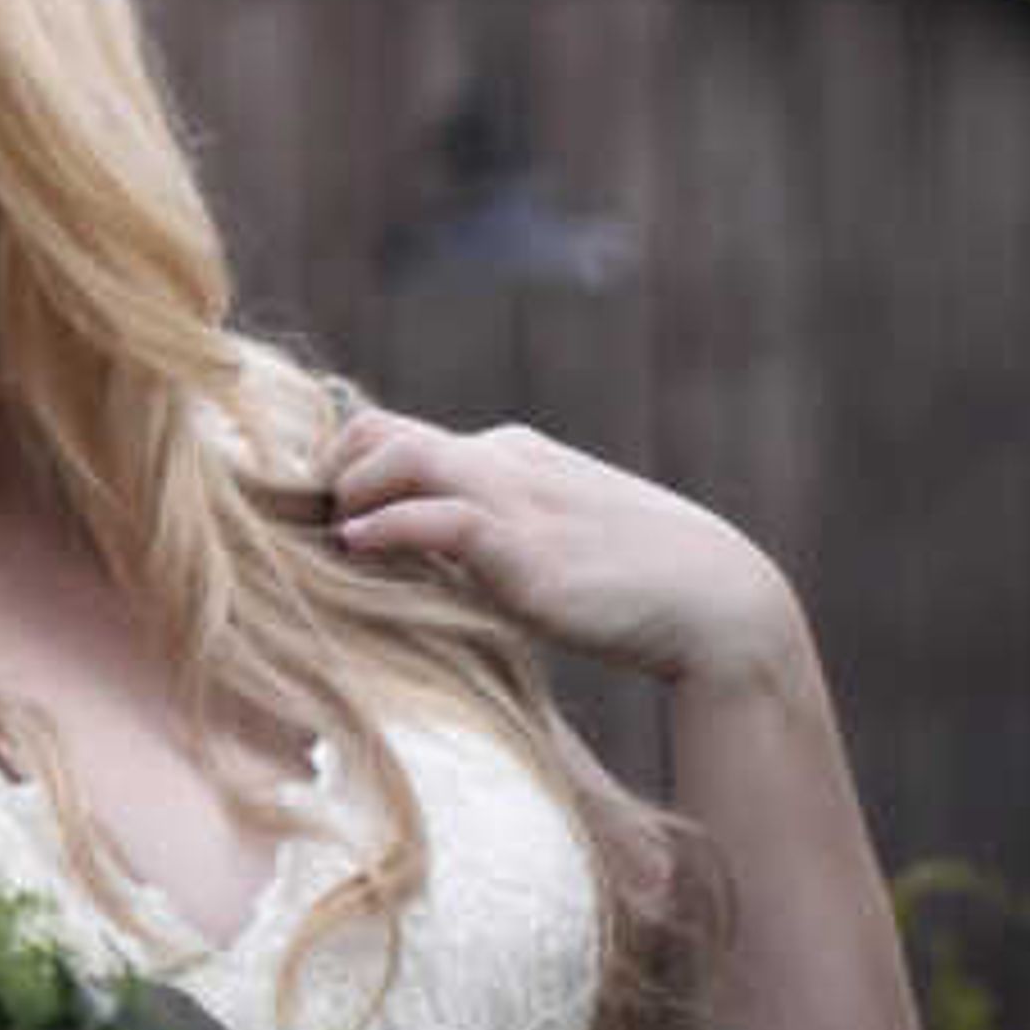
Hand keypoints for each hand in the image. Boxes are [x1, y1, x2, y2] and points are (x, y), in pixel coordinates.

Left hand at [326, 411, 800, 689]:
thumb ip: (489, 542)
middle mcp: (505, 460)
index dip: (349, 468)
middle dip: (332, 470)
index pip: (400, 433)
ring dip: (351, 492)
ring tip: (333, 537)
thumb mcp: (550, 545)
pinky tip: (360, 549)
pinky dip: (388, 526)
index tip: (323, 515)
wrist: (718, 600)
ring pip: (400, 455)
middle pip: (380, 429)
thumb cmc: (635, 585)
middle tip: (311, 524)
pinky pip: (438, 517)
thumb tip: (417, 568)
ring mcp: (516, 496)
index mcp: (510, 455)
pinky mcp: (526, 545)